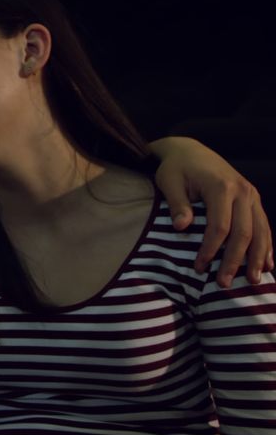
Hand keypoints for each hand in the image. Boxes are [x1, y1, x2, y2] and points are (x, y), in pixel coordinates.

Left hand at [151, 137, 273, 286]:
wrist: (189, 150)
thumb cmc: (176, 168)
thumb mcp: (169, 182)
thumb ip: (177, 204)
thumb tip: (181, 227)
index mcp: (221, 187)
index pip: (220, 226)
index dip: (210, 250)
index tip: (199, 268)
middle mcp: (242, 191)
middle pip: (244, 233)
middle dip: (235, 261)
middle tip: (223, 284)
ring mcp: (251, 194)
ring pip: (260, 231)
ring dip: (257, 257)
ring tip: (253, 281)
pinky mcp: (253, 198)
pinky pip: (264, 224)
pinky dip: (267, 245)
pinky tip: (268, 264)